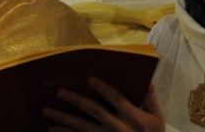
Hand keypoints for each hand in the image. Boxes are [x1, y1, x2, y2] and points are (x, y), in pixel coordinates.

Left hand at [42, 78, 164, 131]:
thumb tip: (148, 82)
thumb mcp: (158, 119)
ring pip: (82, 127)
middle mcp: (119, 128)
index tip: (89, 78)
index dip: (103, 88)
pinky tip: (52, 128)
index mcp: (134, 118)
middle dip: (75, 100)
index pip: (116, 99)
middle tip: (59, 92)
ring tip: (46, 111)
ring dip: (63, 119)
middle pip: (94, 111)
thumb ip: (150, 100)